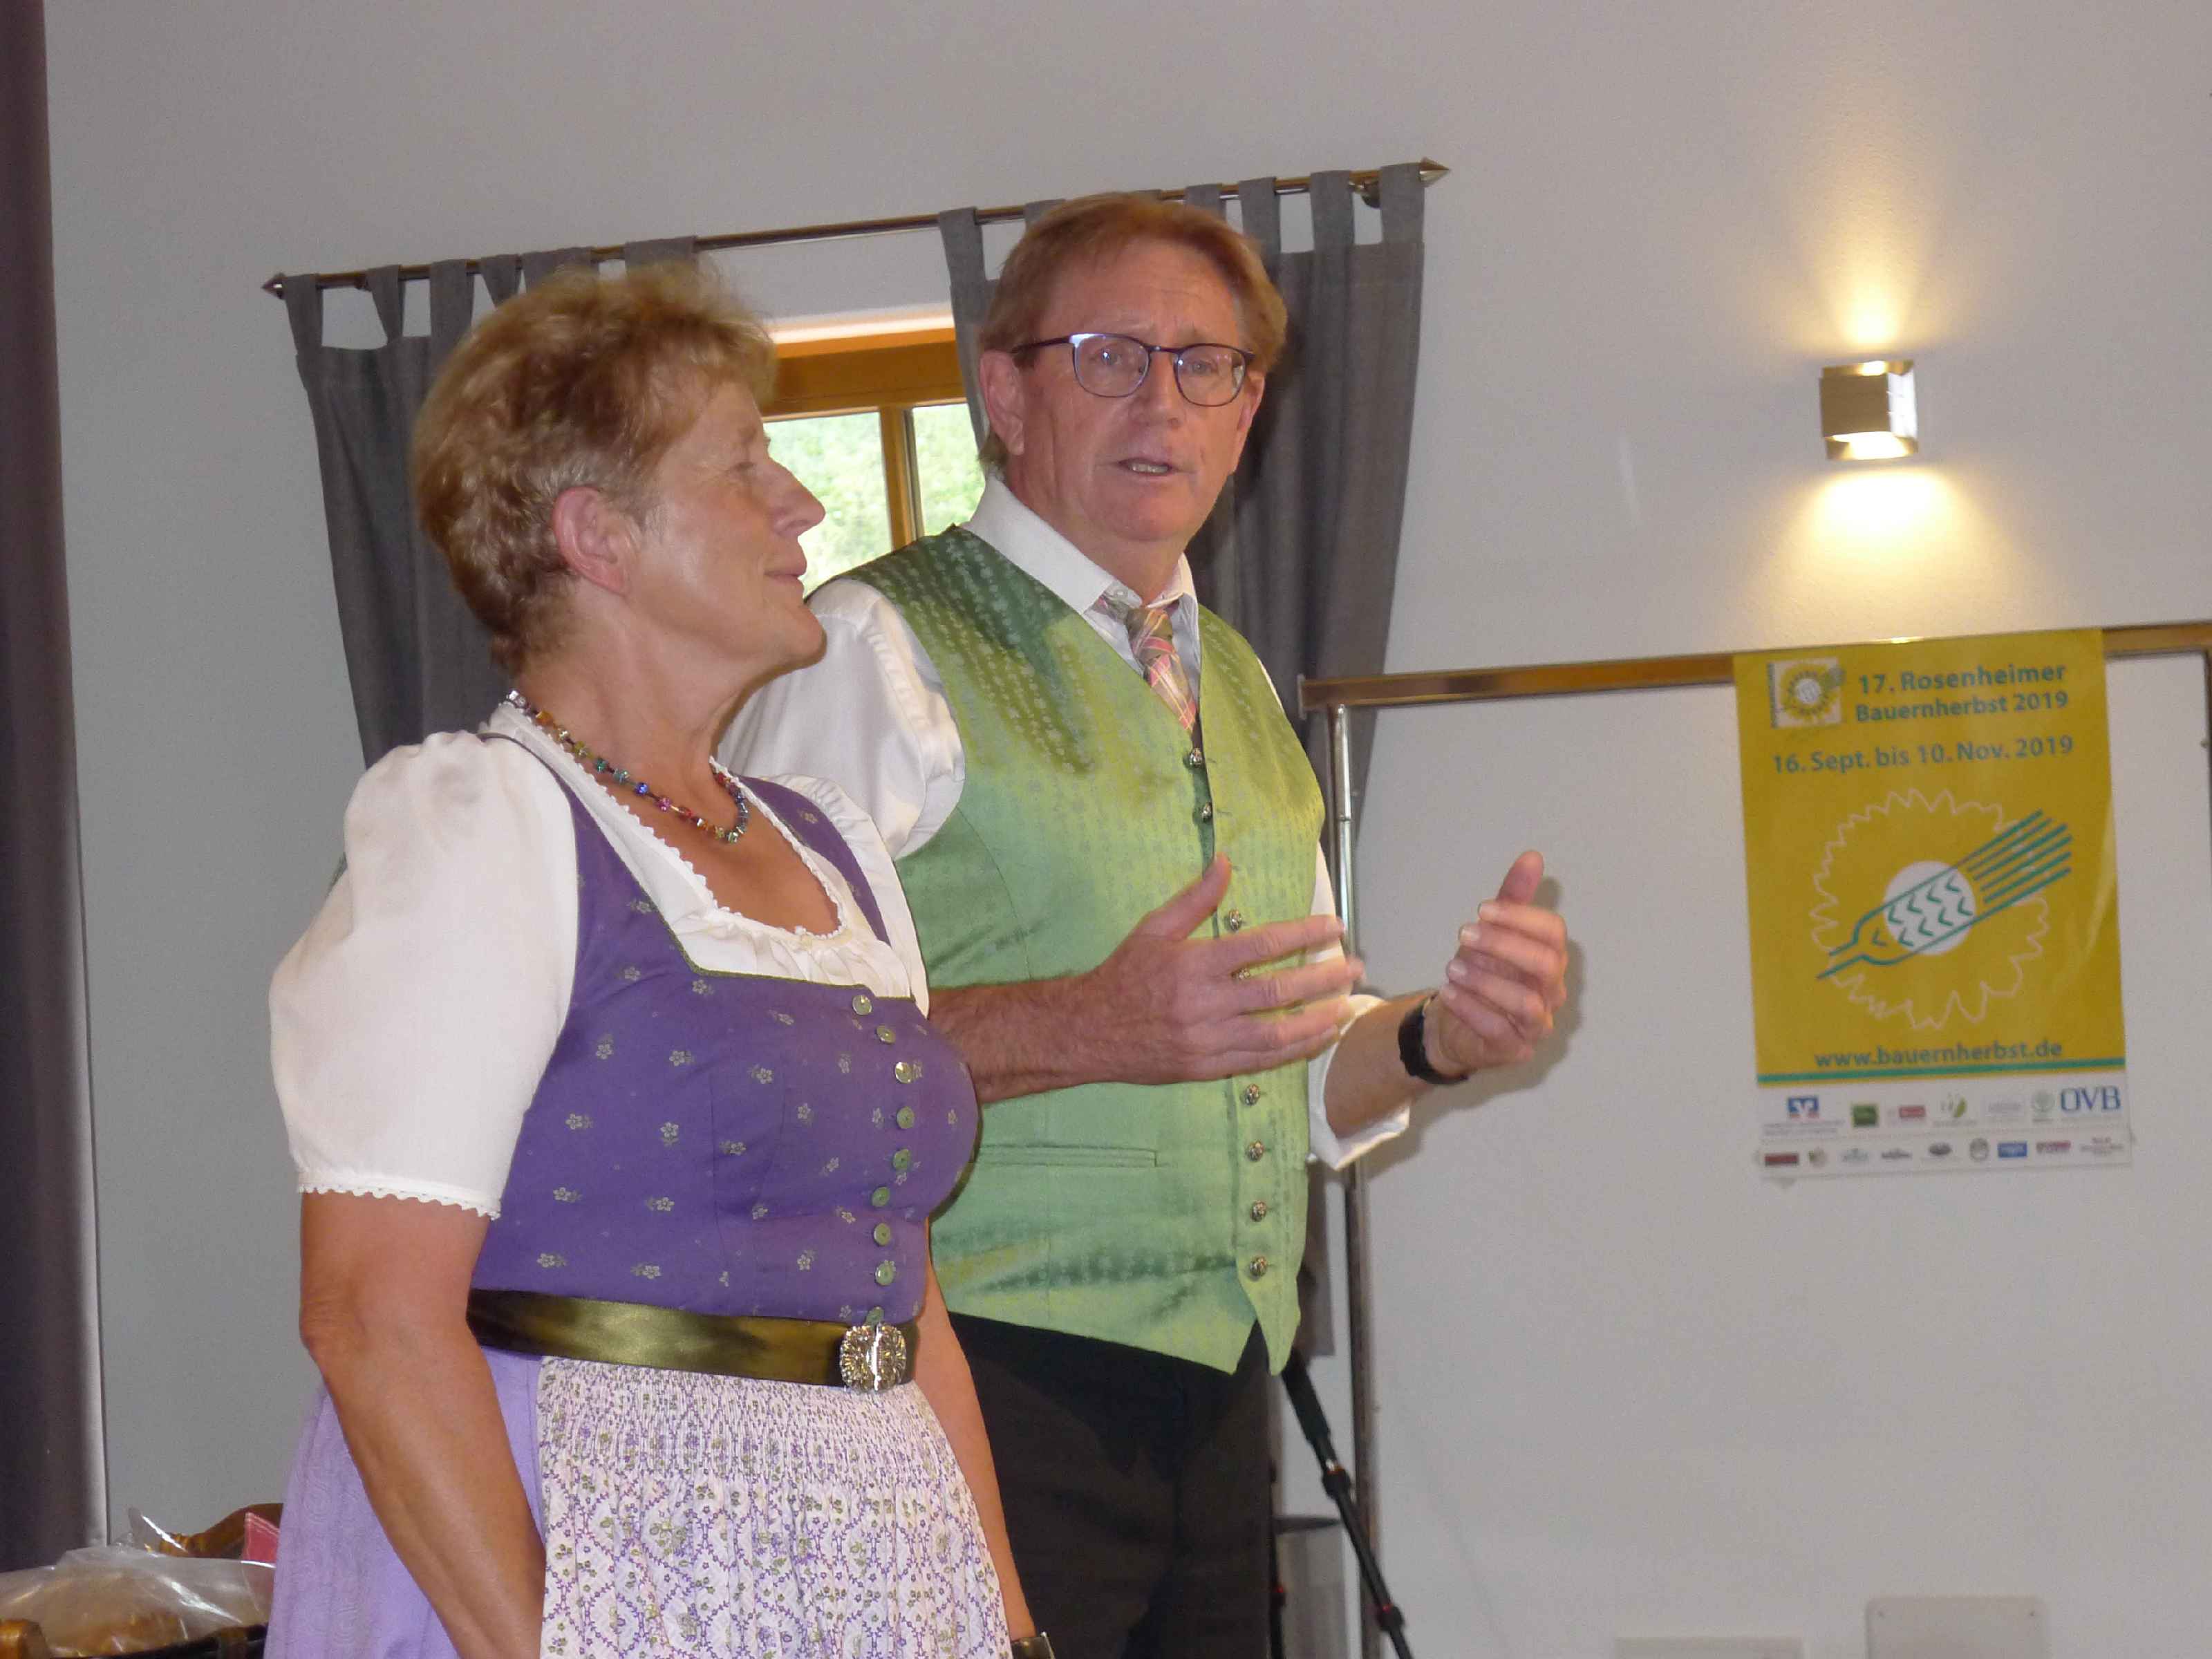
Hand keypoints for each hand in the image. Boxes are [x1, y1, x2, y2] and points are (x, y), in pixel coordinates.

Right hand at [1080, 854, 1362, 1084]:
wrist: (1089, 1032)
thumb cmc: (1124, 975)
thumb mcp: (1153, 928)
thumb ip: (1194, 898)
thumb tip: (1226, 862)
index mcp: (1195, 963)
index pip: (1261, 945)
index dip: (1302, 934)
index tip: (1333, 927)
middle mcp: (1205, 1003)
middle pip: (1278, 990)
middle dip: (1323, 978)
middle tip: (1356, 967)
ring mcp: (1209, 1040)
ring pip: (1276, 1032)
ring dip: (1317, 1019)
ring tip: (1347, 1006)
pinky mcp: (1208, 1067)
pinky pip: (1260, 1061)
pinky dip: (1293, 1051)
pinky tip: (1317, 1038)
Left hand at [1427, 851, 1566, 1074]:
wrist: (1454, 1023)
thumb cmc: (1481, 972)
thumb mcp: (1492, 931)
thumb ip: (1513, 898)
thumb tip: (1532, 856)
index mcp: (1550, 957)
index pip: (1553, 932)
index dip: (1519, 918)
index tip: (1481, 909)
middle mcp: (1551, 991)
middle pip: (1546, 964)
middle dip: (1503, 945)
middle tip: (1464, 934)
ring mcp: (1537, 1024)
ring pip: (1527, 1003)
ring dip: (1485, 981)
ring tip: (1452, 967)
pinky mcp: (1516, 1049)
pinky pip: (1500, 1032)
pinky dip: (1473, 1010)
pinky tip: (1449, 993)